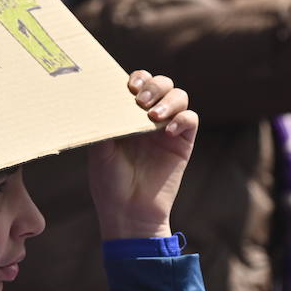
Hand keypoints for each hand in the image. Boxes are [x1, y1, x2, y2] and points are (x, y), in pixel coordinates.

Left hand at [89, 70, 198, 240]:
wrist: (128, 212)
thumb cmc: (109, 182)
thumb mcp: (99, 149)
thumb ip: (105, 123)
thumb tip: (102, 97)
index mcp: (128, 115)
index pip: (139, 83)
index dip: (138, 77)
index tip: (129, 86)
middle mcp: (149, 118)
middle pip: (162, 83)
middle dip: (154, 85)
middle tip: (140, 100)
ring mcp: (167, 130)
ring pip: (180, 96)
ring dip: (168, 99)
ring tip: (153, 116)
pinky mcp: (182, 144)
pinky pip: (191, 120)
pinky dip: (183, 118)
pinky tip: (167, 130)